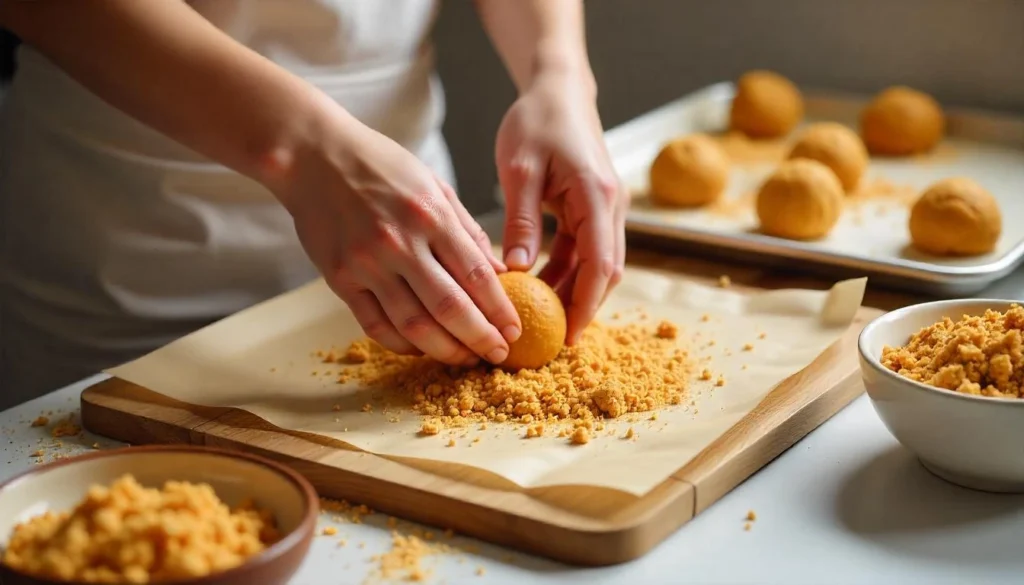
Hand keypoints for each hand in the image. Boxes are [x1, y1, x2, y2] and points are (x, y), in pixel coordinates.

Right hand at [275, 112, 521, 365]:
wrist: (313, 155)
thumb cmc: (380, 165)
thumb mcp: (434, 185)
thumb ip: (467, 230)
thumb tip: (500, 271)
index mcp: (431, 215)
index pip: (477, 275)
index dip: (500, 309)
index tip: (515, 330)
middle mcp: (400, 242)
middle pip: (450, 308)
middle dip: (480, 338)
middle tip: (498, 354)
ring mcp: (367, 264)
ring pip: (414, 325)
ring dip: (445, 350)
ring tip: (465, 358)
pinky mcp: (340, 279)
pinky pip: (375, 325)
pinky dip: (402, 345)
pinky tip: (421, 349)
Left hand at [496, 70, 627, 343]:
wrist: (558, 90)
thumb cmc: (536, 121)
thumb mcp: (519, 169)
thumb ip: (520, 220)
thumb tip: (517, 271)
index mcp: (596, 195)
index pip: (599, 263)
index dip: (585, 305)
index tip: (567, 336)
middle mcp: (611, 205)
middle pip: (606, 272)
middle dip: (582, 308)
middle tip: (551, 341)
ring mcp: (606, 208)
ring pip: (597, 264)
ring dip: (573, 291)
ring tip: (540, 320)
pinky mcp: (595, 208)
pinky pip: (585, 249)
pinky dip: (567, 272)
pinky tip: (538, 287)